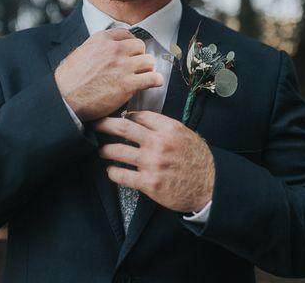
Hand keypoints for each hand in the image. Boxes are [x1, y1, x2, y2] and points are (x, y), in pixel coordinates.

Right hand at [54, 28, 163, 121]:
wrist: (64, 99)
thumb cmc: (69, 80)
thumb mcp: (80, 53)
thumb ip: (97, 48)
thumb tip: (107, 50)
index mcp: (101, 40)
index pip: (126, 34)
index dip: (130, 45)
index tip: (131, 53)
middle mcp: (114, 50)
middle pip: (140, 47)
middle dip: (139, 57)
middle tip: (136, 67)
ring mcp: (122, 66)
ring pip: (149, 61)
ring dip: (147, 69)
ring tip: (143, 77)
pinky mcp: (128, 84)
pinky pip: (153, 78)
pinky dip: (155, 81)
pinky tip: (152, 83)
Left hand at [93, 111, 214, 212]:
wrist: (210, 187)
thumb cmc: (198, 161)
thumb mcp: (186, 136)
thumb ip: (164, 128)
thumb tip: (141, 121)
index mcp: (169, 128)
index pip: (139, 115)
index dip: (126, 116)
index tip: (118, 118)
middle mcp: (159, 143)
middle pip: (123, 128)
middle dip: (104, 124)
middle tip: (94, 124)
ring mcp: (152, 163)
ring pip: (118, 151)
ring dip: (105, 150)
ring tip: (100, 150)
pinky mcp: (149, 183)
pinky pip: (122, 175)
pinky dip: (113, 172)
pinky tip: (111, 171)